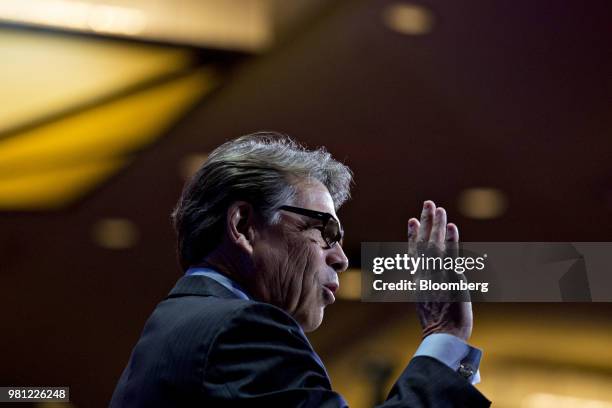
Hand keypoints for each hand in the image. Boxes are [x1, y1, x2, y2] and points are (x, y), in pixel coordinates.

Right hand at [408, 200, 472, 341]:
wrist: (443, 335)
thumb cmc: (438, 322)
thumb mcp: (426, 300)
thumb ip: (426, 284)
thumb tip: (426, 274)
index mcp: (418, 278)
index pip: (414, 251)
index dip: (413, 235)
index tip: (412, 220)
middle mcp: (425, 273)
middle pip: (423, 241)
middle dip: (426, 221)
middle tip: (428, 203)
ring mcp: (436, 274)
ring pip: (435, 244)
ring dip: (437, 225)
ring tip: (439, 208)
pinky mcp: (450, 277)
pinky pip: (450, 255)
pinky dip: (450, 240)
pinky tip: (451, 226)